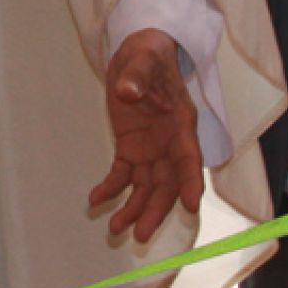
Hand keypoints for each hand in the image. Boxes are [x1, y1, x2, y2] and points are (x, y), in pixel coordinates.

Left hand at [87, 28, 202, 241]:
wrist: (140, 53)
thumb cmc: (149, 54)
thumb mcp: (143, 58)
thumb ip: (137, 75)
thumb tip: (129, 92)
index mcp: (181, 124)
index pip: (190, 158)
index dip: (191, 182)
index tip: (192, 207)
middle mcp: (170, 143)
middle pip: (168, 183)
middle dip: (156, 209)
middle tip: (141, 234)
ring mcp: (152, 148)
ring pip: (147, 186)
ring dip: (133, 208)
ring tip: (115, 228)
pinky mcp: (131, 148)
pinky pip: (122, 174)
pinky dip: (110, 188)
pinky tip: (95, 200)